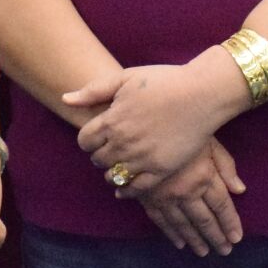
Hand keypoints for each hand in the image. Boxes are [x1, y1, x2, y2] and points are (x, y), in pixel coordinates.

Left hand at [67, 50, 249, 191]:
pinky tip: (126, 185)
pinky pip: (134, 189)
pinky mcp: (160, 170)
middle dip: (101, 154)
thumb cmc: (165, 81)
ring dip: (113, 171)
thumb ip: (94, 90)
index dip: (89, 139)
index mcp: (112, 120)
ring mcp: (142, 159)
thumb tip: (65, 98)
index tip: (98, 136)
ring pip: (114, 175)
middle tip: (111, 148)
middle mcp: (123, 143)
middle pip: (98, 159)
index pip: (84, 141)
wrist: (201, 94)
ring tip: (121, 162)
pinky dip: (126, 190)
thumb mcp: (126, 77)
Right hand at [133, 139, 246, 256]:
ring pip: (184, 225)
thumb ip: (226, 166)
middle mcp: (186, 192)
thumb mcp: (210, 141)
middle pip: (205, 220)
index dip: (230, 223)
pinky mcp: (148, 198)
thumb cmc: (182, 129)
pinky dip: (172, 234)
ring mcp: (165, 198)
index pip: (222, 206)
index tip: (237, 238)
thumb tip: (240, 190)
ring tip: (204, 252)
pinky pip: (162, 221)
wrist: (140, 128)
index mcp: (204, 176)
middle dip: (216, 237)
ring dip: (195, 240)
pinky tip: (179, 243)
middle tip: (225, 251)